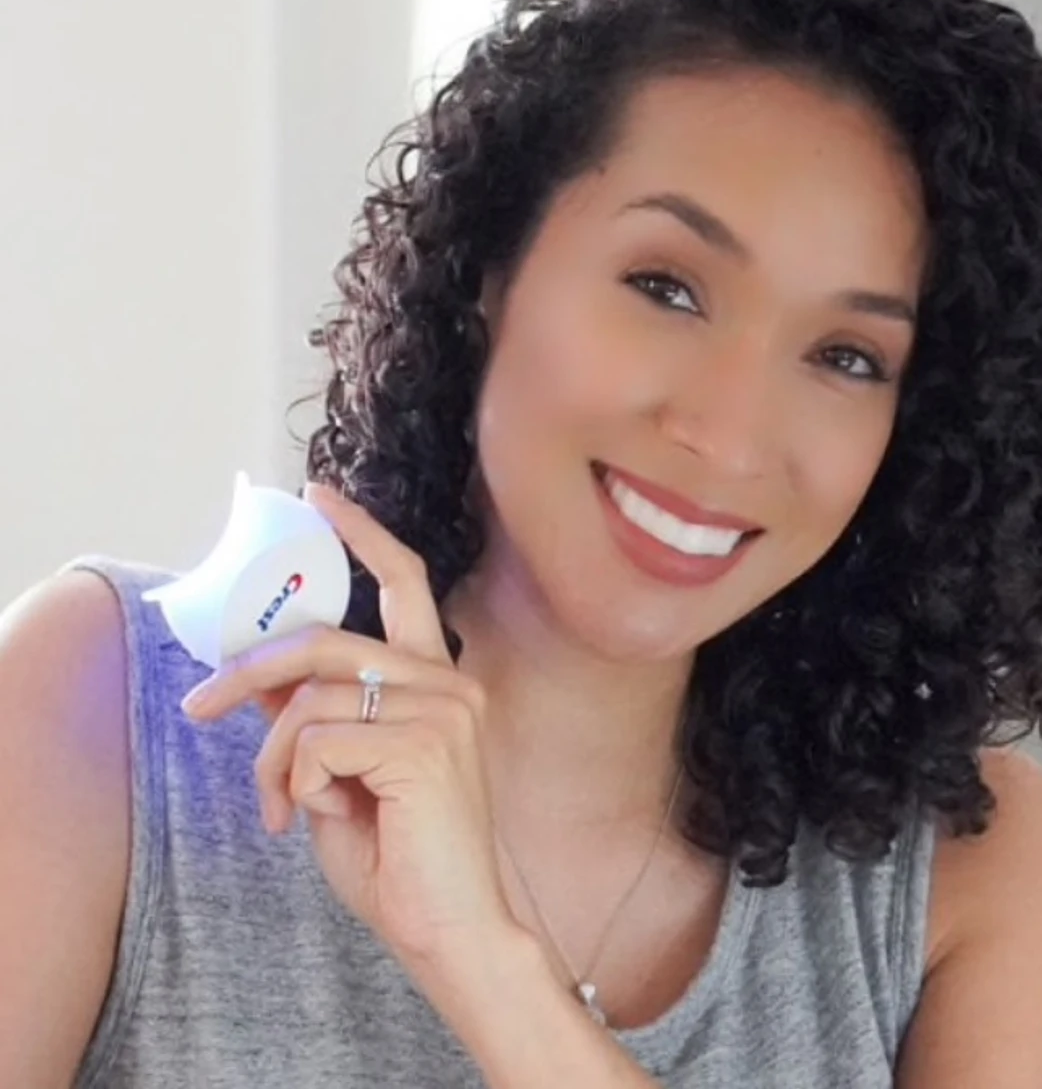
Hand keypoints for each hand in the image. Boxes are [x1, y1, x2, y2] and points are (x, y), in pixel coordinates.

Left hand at [179, 482, 522, 978]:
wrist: (452, 930)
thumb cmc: (402, 857)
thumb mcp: (339, 773)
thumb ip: (311, 715)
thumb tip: (258, 670)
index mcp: (440, 682)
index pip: (406, 583)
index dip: (362, 535)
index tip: (319, 498)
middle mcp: (450, 683)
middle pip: (326, 640)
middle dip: (250, 669)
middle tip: (202, 705)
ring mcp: (443, 710)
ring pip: (310, 696)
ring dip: (272, 755)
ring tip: (282, 805)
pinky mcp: (425, 745)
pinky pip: (317, 740)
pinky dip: (294, 780)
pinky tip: (313, 818)